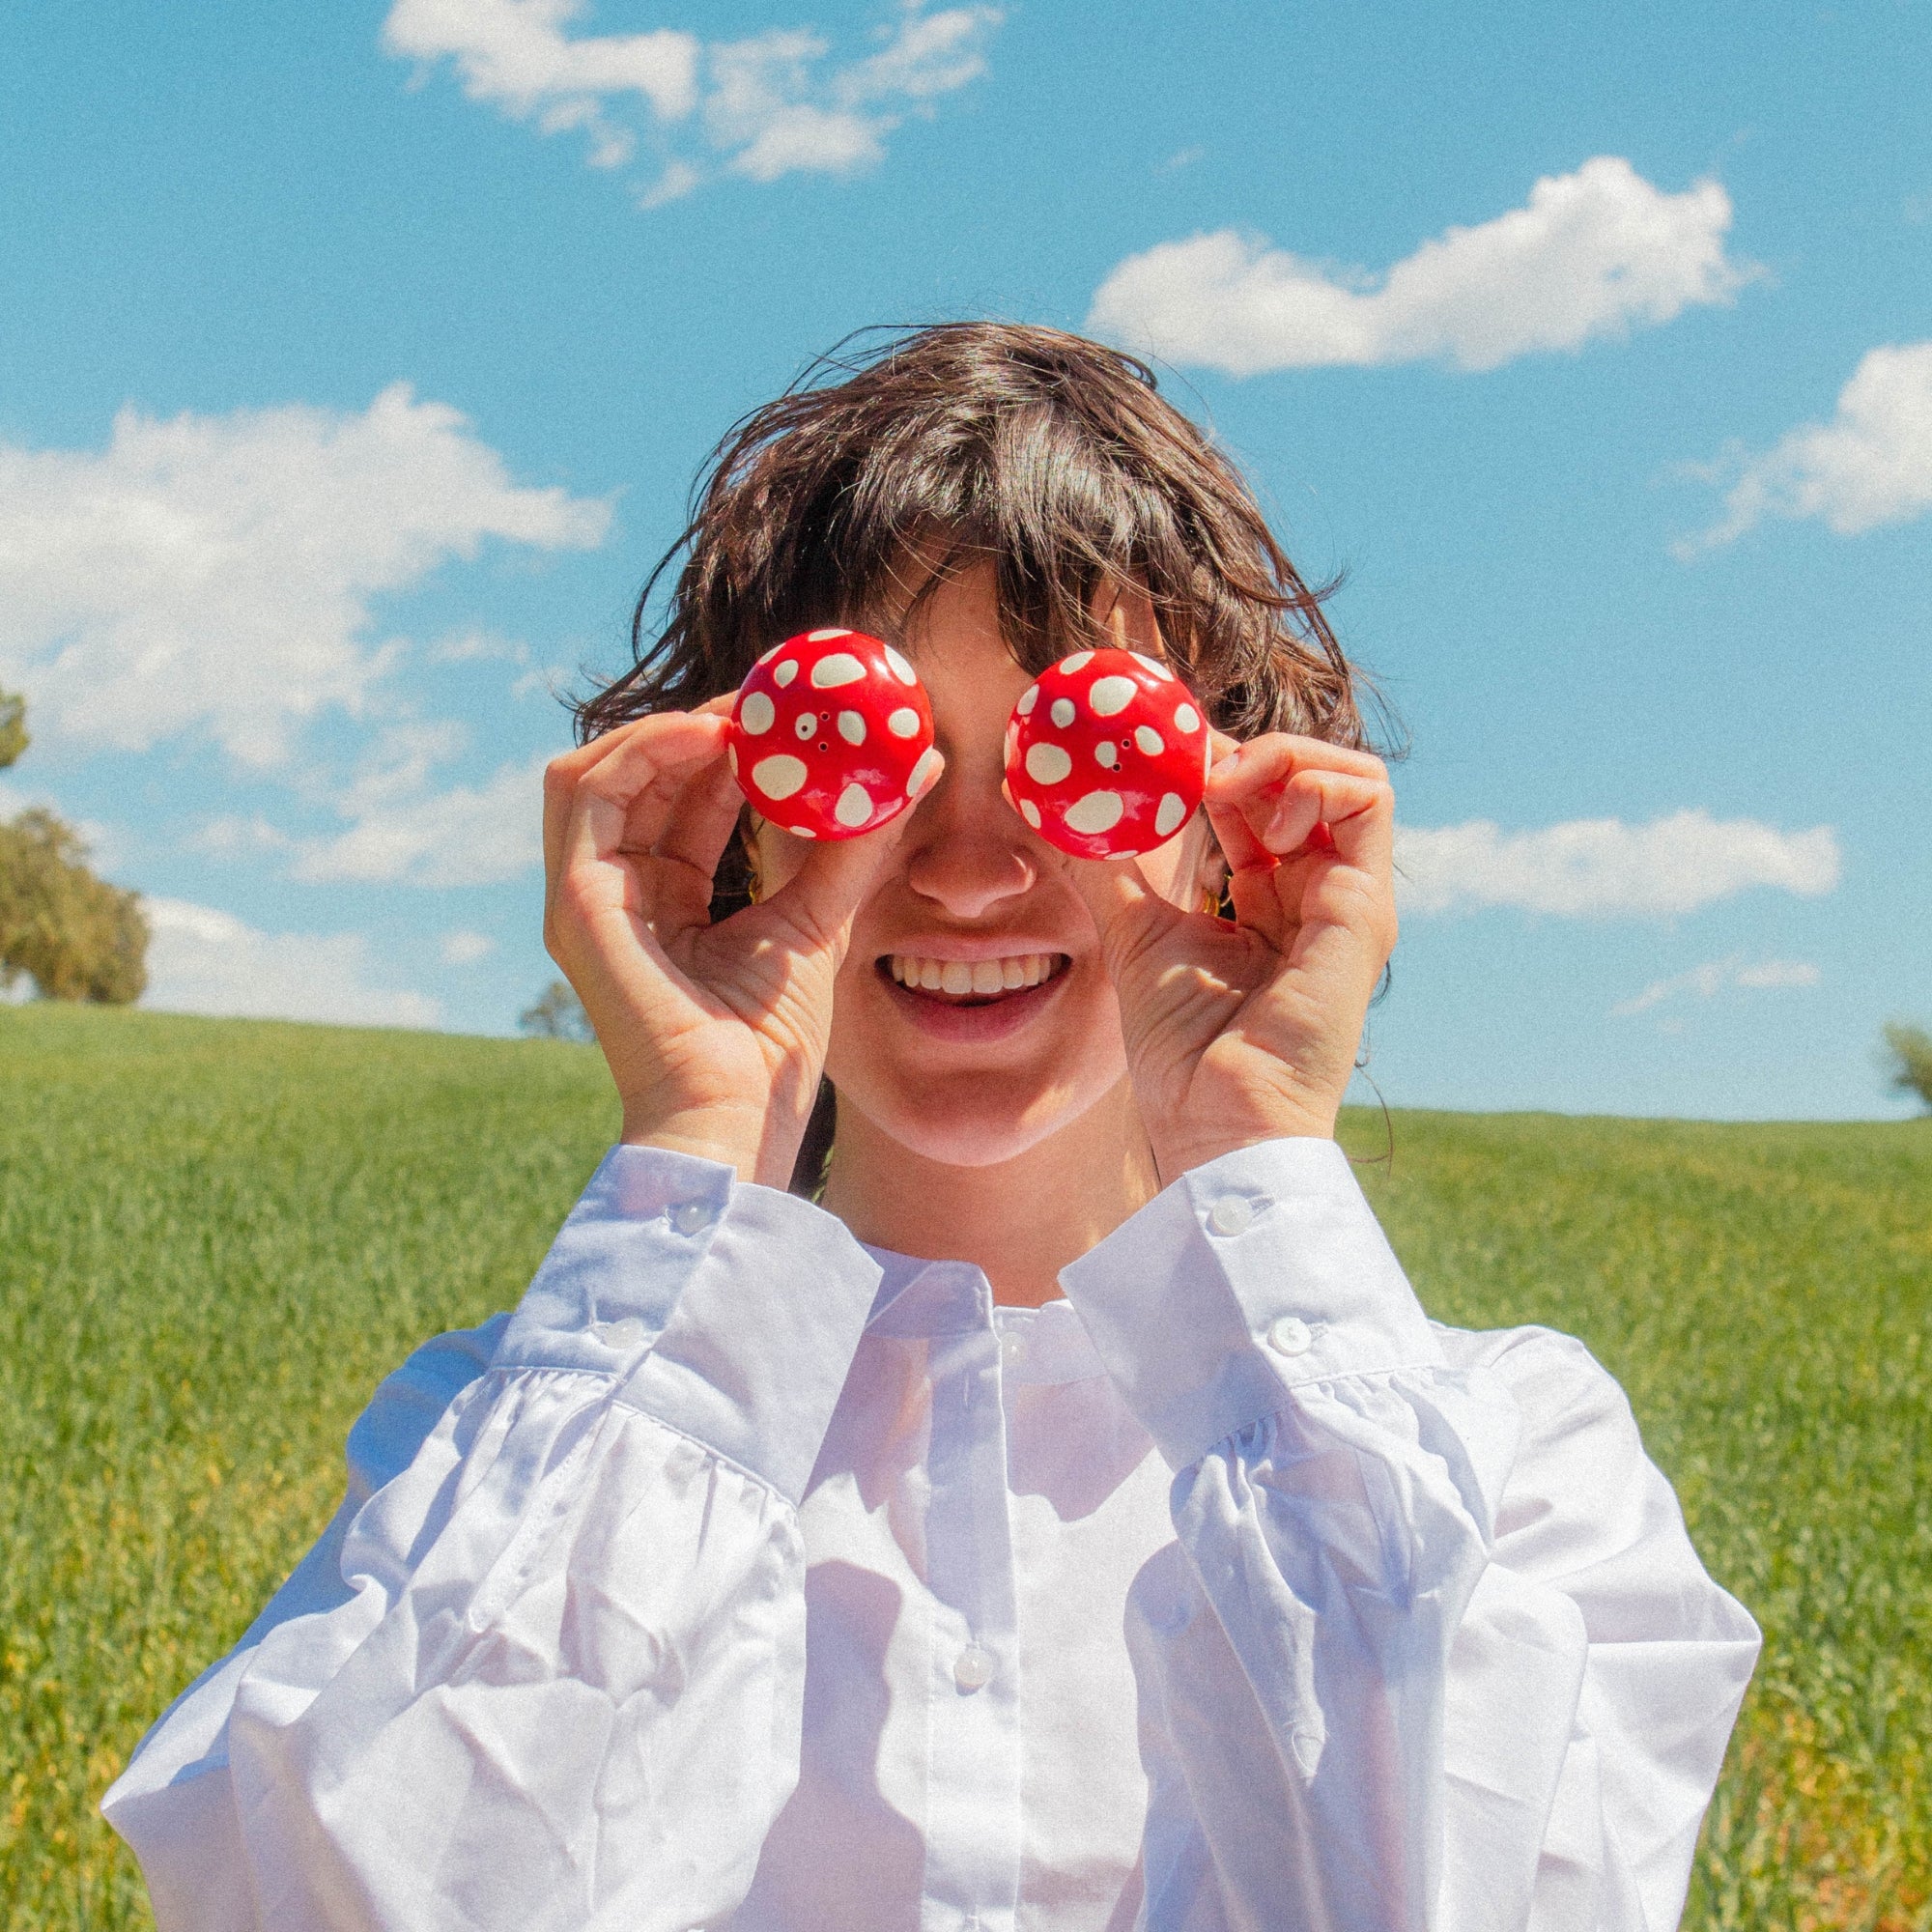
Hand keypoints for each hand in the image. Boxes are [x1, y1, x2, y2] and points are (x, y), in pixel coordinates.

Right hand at [542, 703, 918, 1185]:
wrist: (737, 1115)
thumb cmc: (772, 1047)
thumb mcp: (822, 918)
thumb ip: (856, 842)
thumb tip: (919, 765)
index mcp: (663, 903)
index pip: (684, 801)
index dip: (728, 748)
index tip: (787, 714)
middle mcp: (616, 895)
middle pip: (640, 778)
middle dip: (699, 726)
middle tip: (768, 698)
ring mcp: (586, 897)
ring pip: (598, 771)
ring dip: (666, 729)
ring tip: (741, 715)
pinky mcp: (573, 900)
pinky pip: (585, 792)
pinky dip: (642, 750)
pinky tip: (710, 737)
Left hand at [1061, 733, 1396, 1182]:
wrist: (1215, 1119)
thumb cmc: (1183, 1050)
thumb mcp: (1135, 933)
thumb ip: (1108, 869)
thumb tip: (1056, 811)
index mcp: (1273, 900)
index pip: (1263, 799)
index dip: (1216, 763)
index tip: (1160, 755)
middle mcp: (1319, 895)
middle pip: (1310, 777)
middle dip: (1248, 749)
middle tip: (1189, 762)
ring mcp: (1351, 900)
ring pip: (1352, 775)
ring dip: (1285, 757)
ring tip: (1224, 789)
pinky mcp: (1365, 908)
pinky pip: (1367, 801)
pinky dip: (1311, 781)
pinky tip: (1257, 819)